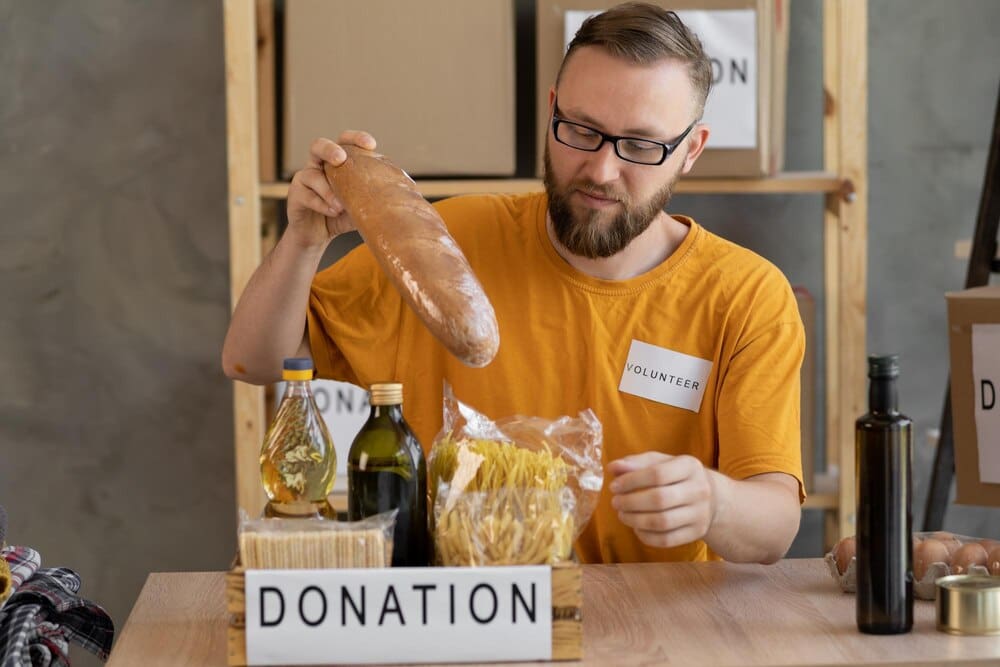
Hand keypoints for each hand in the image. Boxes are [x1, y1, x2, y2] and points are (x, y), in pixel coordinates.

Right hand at [285, 130, 377, 247]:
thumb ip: (369, 198)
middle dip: (330, 150)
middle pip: (319, 145)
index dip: (356, 138)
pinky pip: (307, 195)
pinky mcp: (295, 194)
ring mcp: (305, 178)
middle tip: (341, 159)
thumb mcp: (359, 206)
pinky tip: (333, 212)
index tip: (371, 144)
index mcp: (337, 162)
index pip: (345, 141)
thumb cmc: (340, 215)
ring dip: (329, 191)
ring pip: (313, 175)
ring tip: (341, 206)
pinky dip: (322, 204)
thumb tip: (391, 198)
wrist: (318, 236)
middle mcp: (319, 165)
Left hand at [608, 452, 716, 548]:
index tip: (614, 486)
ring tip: (622, 515)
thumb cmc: (677, 477)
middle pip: (659, 499)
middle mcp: (699, 489)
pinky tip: (636, 527)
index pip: (657, 474)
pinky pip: (667, 540)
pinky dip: (646, 536)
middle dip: (631, 502)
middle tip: (615, 502)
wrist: (712, 498)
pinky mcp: (697, 533)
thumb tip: (613, 468)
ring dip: (635, 520)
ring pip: (662, 522)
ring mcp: (700, 514)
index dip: (631, 481)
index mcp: (690, 466)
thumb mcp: (660, 462)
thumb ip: (636, 463)